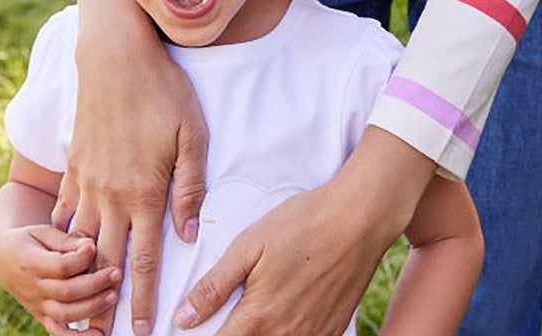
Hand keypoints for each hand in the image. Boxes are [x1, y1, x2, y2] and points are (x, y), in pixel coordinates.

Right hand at [0, 223, 119, 335]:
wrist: (4, 259)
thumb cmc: (30, 239)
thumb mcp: (43, 231)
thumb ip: (66, 240)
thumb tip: (91, 246)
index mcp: (31, 263)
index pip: (60, 267)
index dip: (81, 259)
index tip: (94, 246)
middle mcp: (33, 289)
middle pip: (66, 293)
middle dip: (95, 284)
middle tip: (116, 273)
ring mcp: (37, 306)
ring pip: (65, 314)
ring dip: (92, 307)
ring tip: (113, 295)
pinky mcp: (42, 317)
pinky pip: (59, 333)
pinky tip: (99, 334)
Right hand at [53, 0, 208, 335]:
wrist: (115, 57)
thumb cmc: (163, 92)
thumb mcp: (191, 137)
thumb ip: (190, 189)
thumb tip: (188, 236)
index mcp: (143, 193)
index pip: (143, 261)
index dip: (142, 300)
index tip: (141, 334)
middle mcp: (110, 195)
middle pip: (107, 262)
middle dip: (106, 303)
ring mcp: (88, 180)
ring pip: (83, 241)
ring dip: (84, 275)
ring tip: (84, 303)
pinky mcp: (76, 163)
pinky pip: (68, 209)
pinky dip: (67, 235)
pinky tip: (66, 251)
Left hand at [175, 128, 436, 335]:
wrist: (358, 218)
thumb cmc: (303, 223)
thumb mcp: (250, 245)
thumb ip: (215, 285)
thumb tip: (183, 317)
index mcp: (257, 318)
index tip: (195, 331)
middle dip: (234, 335)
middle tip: (234, 314)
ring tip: (260, 313)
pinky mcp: (332, 332)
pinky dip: (289, 334)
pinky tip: (285, 317)